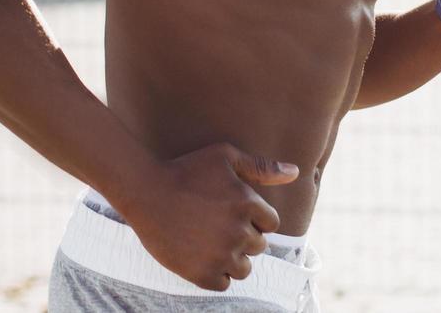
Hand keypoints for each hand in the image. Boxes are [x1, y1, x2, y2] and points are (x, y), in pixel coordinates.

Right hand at [123, 142, 299, 290]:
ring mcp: (220, 255)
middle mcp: (238, 231)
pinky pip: (224, 284)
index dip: (254, 219)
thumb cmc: (186, 169)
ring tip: (210, 242)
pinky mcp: (201, 274)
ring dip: (233, 259)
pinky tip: (201, 256)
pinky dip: (216, 274)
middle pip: (258, 246)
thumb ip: (261, 167)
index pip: (271, 224)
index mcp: (248, 203)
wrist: (145, 191)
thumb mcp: (224, 157)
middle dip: (244, 237)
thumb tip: (295, 172)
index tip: (233, 212)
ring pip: (244, 269)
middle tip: (217, 225)